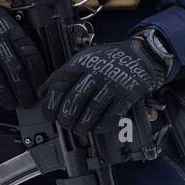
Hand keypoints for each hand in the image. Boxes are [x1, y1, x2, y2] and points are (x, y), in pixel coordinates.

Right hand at [0, 0, 46, 108]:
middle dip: (24, 91)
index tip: (40, 86)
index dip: (37, 74)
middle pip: (15, 71)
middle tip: (28, 101)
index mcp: (9, 29)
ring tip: (11, 104)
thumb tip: (31, 62)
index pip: (30, 54)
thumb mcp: (3, 18)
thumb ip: (15, 37)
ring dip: (6, 96)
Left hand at [42, 29, 175, 134]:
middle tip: (64, 123)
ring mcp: (113, 84)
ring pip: (91, 111)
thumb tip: (43, 92)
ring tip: (78, 129)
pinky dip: (101, 126)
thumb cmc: (110, 59)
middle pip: (74, 100)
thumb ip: (64, 74)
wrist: (141, 55)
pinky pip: (111, 116)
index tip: (49, 114)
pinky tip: (96, 127)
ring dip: (82, 125)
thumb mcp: (85, 58)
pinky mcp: (127, 96)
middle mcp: (97, 72)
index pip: (60, 83)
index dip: (51, 102)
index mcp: (83, 62)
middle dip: (65, 117)